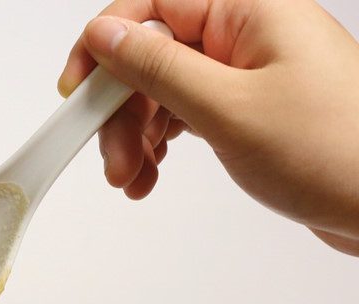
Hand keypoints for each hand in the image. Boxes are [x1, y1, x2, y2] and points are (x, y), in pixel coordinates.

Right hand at [58, 0, 358, 254]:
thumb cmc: (337, 153)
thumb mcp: (229, 108)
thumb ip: (158, 68)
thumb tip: (106, 35)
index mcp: (249, 9)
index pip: (151, 3)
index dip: (105, 43)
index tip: (78, 90)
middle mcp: (246, 33)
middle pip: (150, 54)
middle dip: (121, 109)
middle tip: (114, 160)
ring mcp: (247, 73)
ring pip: (162, 89)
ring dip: (136, 135)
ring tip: (133, 179)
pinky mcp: (248, 109)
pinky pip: (185, 114)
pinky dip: (160, 144)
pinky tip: (151, 175)